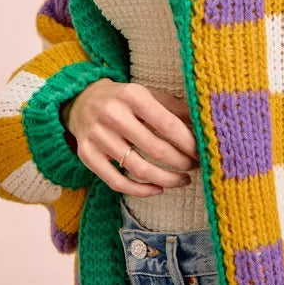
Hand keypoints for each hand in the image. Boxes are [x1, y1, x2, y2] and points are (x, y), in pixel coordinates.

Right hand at [68, 79, 199, 195]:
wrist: (81, 100)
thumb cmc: (124, 100)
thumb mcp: (148, 94)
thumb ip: (174, 109)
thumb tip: (202, 126)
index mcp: (132, 96)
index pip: (167, 125)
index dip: (188, 143)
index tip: (201, 151)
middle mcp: (113, 115)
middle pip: (156, 149)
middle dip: (181, 162)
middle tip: (194, 166)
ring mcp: (97, 137)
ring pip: (139, 169)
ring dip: (167, 179)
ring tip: (183, 180)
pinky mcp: (87, 155)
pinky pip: (117, 182)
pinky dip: (141, 190)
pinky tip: (158, 189)